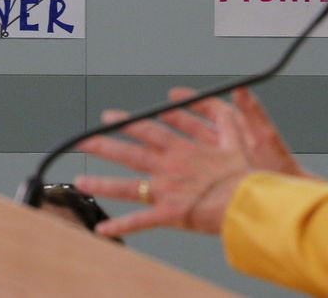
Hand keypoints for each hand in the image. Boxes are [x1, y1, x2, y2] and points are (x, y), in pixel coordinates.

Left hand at [74, 105, 251, 236]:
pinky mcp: (170, 214)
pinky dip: (121, 226)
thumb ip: (226, 119)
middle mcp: (169, 167)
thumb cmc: (244, 173)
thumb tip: (229, 97)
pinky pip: (141, 221)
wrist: (247, 199)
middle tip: (85, 140)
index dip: (127, 122)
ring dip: (102, 184)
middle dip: (104, 146)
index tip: (111, 117)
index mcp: (182, 149)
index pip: (148, 130)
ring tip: (80, 181)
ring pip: (127, 186)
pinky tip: (102, 229)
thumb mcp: (237, 138)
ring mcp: (167, 190)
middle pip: (129, 153)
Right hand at [165, 87, 314, 178]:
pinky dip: (179, 169)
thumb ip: (253, 111)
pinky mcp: (216, 178)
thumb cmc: (280, 168)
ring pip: (191, 148)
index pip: (211, 110)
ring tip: (150, 138)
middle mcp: (227, 144)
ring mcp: (221, 162)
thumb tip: (241, 88)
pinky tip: (162, 172)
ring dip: (172, 142)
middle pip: (195, 127)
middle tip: (154, 114)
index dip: (192, 101)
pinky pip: (195, 169)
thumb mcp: (265, 136)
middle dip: (175, 119)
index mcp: (238, 129)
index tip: (174, 95)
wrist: (283, 199)